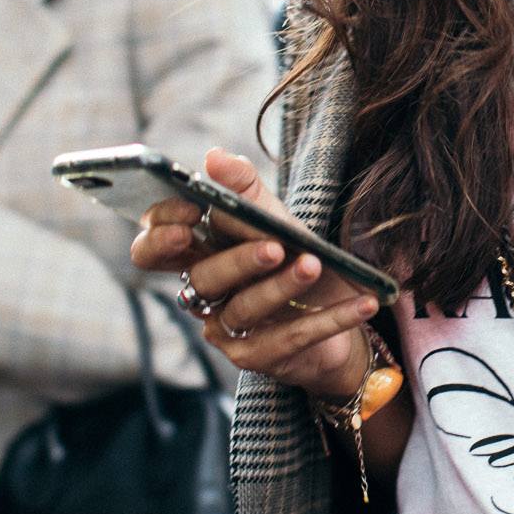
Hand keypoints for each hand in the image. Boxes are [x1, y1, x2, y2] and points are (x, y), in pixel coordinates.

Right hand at [131, 149, 378, 399]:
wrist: (334, 306)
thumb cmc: (291, 253)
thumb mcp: (271, 214)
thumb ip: (242, 186)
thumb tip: (213, 157)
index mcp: (198, 252)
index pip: (153, 248)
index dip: (162, 233)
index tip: (190, 214)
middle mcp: (204, 291)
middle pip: (205, 277)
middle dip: (239, 260)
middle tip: (273, 246)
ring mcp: (226, 328)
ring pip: (246, 308)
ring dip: (284, 286)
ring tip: (314, 264)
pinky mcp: (257, 357)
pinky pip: (289, 339)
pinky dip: (330, 319)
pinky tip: (360, 303)